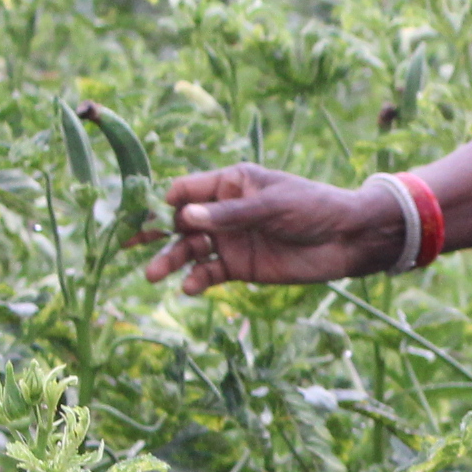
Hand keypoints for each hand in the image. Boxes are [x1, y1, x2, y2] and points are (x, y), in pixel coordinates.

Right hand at [135, 163, 397, 292]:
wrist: (346, 239)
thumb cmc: (312, 208)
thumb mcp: (271, 205)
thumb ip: (229, 214)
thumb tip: (184, 216)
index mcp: (229, 183)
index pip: (185, 190)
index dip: (162, 202)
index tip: (140, 216)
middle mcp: (222, 212)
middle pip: (179, 222)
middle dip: (153, 233)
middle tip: (124, 245)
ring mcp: (229, 240)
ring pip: (189, 250)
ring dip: (170, 260)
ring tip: (152, 274)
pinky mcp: (239, 267)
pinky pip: (209, 273)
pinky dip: (197, 280)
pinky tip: (188, 287)